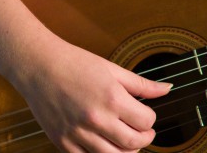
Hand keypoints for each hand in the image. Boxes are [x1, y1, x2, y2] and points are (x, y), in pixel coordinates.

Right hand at [12, 39, 171, 152]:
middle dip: (144, 139)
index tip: (146, 116)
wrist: (39, 67)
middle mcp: (97, 118)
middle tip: (143, 133)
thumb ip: (142, 84)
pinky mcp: (63, 143)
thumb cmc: (75, 64)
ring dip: (126, 152)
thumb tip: (167, 88)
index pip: (146, 121)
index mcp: (112, 98)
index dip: (151, 120)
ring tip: (127, 142)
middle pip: (133, 143)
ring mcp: (79, 133)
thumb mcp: (113, 70)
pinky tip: (105, 146)